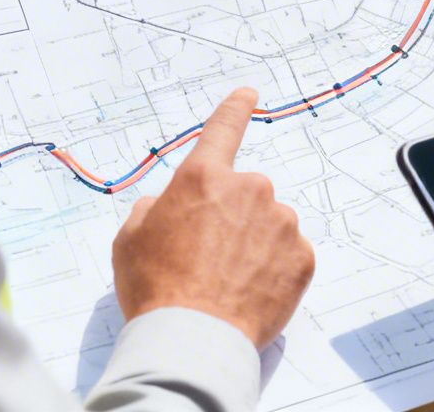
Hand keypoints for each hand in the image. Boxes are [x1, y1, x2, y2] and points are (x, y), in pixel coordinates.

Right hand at [111, 89, 316, 347]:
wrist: (194, 339)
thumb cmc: (156, 289)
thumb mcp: (130, 240)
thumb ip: (152, 209)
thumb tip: (165, 204)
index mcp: (203, 177)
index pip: (222, 129)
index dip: (235, 109)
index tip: (248, 94)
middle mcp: (249, 189)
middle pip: (243, 193)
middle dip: (231, 217)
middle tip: (207, 256)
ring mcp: (281, 222)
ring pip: (269, 224)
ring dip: (255, 243)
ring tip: (227, 281)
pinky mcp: (303, 257)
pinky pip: (289, 255)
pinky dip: (274, 269)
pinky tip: (251, 292)